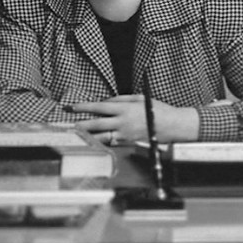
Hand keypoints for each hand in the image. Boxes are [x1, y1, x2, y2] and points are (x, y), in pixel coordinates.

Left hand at [71, 95, 199, 144]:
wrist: (173, 126)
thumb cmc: (157, 109)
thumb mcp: (139, 98)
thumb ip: (120, 99)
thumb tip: (105, 102)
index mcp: (124, 109)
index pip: (98, 107)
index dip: (83, 107)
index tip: (72, 107)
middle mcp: (122, 123)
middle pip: (96, 124)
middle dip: (81, 124)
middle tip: (69, 125)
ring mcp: (125, 135)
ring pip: (101, 137)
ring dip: (88, 136)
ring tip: (77, 135)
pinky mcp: (129, 144)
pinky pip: (112, 143)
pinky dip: (102, 143)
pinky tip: (94, 142)